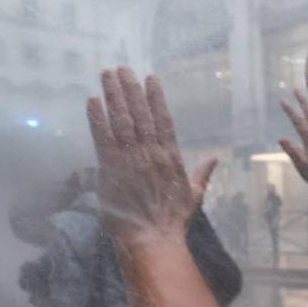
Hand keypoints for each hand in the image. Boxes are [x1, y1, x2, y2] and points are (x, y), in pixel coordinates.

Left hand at [86, 67, 215, 241]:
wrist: (153, 238)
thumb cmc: (173, 220)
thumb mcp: (193, 196)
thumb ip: (202, 175)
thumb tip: (214, 159)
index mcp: (170, 156)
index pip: (163, 119)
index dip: (156, 97)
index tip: (151, 78)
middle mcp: (151, 152)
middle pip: (140, 113)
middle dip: (130, 89)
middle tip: (122, 68)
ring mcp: (130, 158)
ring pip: (121, 120)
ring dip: (113, 95)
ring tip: (107, 75)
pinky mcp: (111, 168)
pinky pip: (103, 137)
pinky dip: (97, 118)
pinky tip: (93, 100)